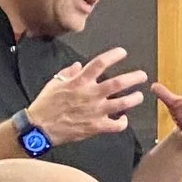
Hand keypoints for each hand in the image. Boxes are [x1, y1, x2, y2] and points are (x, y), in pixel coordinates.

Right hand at [27, 51, 149, 142]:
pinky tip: (123, 119)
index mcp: (79, 81)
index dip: (113, 56)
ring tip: (139, 96)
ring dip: (134, 99)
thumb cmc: (45, 105)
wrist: (40, 128)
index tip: (123, 52)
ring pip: (122, 103)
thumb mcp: (54, 83)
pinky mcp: (96, 127)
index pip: (100, 63)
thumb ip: (68, 73)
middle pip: (117, 83)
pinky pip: (116, 125)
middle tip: (142, 75)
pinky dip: (123, 122)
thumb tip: (78, 66)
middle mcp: (90, 94)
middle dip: (133, 78)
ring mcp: (95, 111)